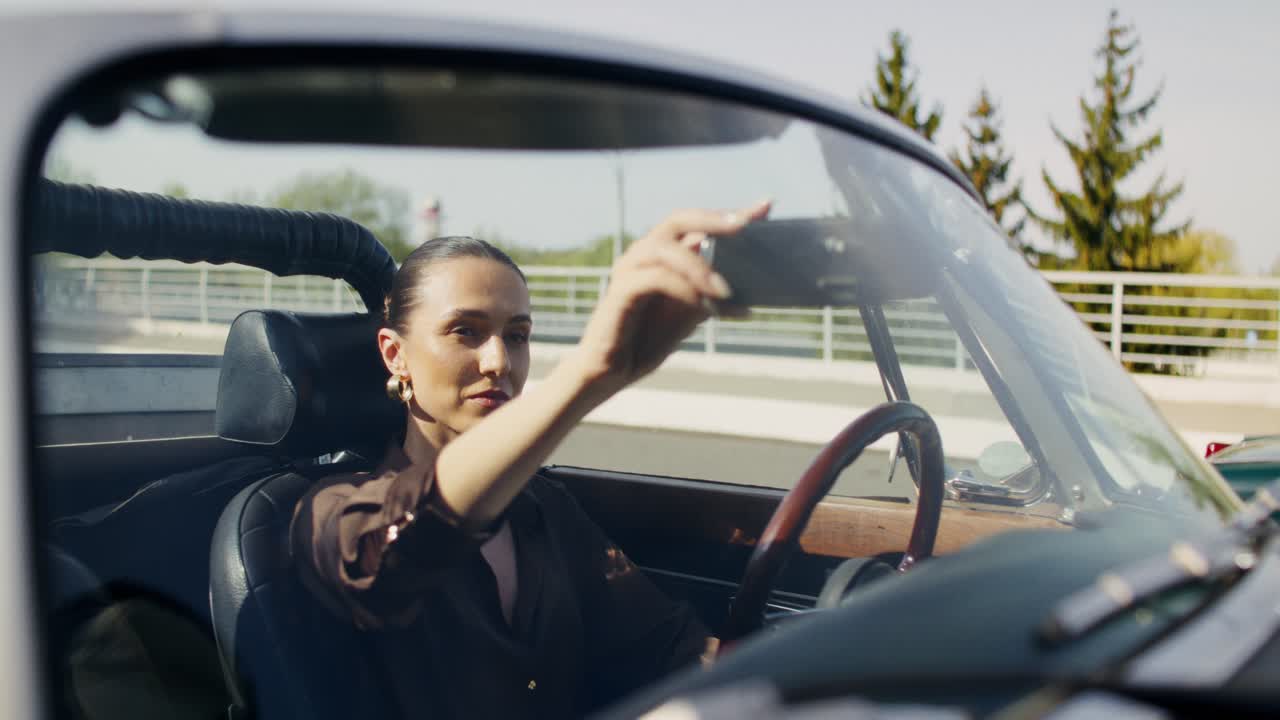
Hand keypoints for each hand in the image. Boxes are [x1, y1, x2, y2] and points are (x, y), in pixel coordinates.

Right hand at [569, 200, 771, 396]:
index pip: (697, 223)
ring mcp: (629, 271)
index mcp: (663, 255)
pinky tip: (705, 307)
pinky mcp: (620, 293)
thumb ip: (713, 294)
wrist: (613, 371)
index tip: (765, 207)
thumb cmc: (648, 339)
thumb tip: (752, 292)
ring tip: (726, 290)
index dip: (730, 213)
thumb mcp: (692, 313)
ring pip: (664, 247)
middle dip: (712, 220)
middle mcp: (643, 255)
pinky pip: (654, 278)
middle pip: (677, 220)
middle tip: (744, 227)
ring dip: (699, 266)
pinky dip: (684, 289)